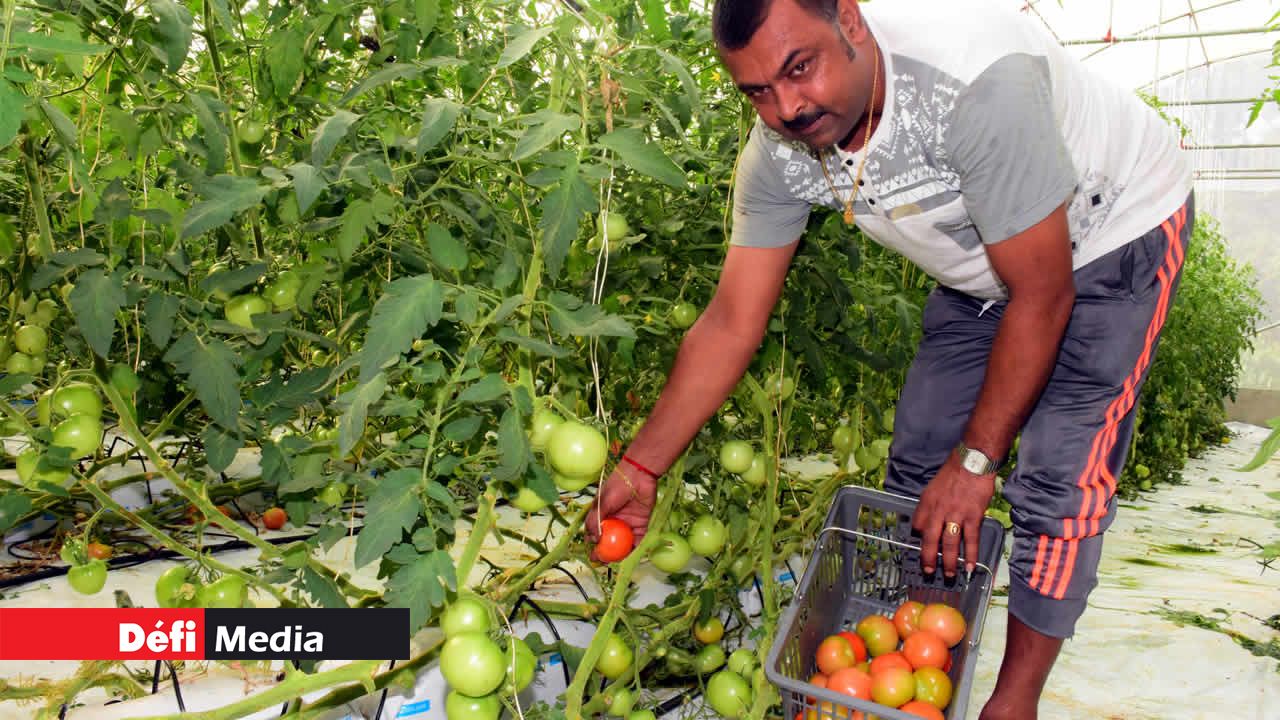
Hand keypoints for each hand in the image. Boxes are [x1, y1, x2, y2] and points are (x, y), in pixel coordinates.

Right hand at [585, 464, 656, 560]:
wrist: (639, 475)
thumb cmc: (618, 485)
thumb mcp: (602, 503)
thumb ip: (595, 521)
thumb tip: (593, 540)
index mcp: (601, 514)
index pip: (594, 533)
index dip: (593, 545)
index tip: (592, 555)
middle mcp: (614, 520)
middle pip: (609, 541)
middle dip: (606, 552)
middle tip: (604, 562)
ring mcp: (627, 523)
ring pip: (623, 542)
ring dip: (620, 553)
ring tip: (617, 562)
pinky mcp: (641, 523)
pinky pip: (638, 539)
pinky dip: (635, 547)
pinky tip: (631, 555)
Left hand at [912, 454, 995, 577]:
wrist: (972, 462)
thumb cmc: (953, 472)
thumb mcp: (933, 487)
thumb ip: (930, 505)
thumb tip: (927, 521)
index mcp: (926, 502)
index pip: (918, 525)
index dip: (919, 538)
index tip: (923, 547)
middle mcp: (938, 510)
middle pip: (930, 539)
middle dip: (928, 558)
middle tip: (928, 571)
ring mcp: (956, 514)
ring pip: (950, 543)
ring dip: (949, 561)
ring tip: (949, 574)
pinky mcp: (973, 517)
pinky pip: (971, 539)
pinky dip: (971, 555)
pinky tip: (971, 566)